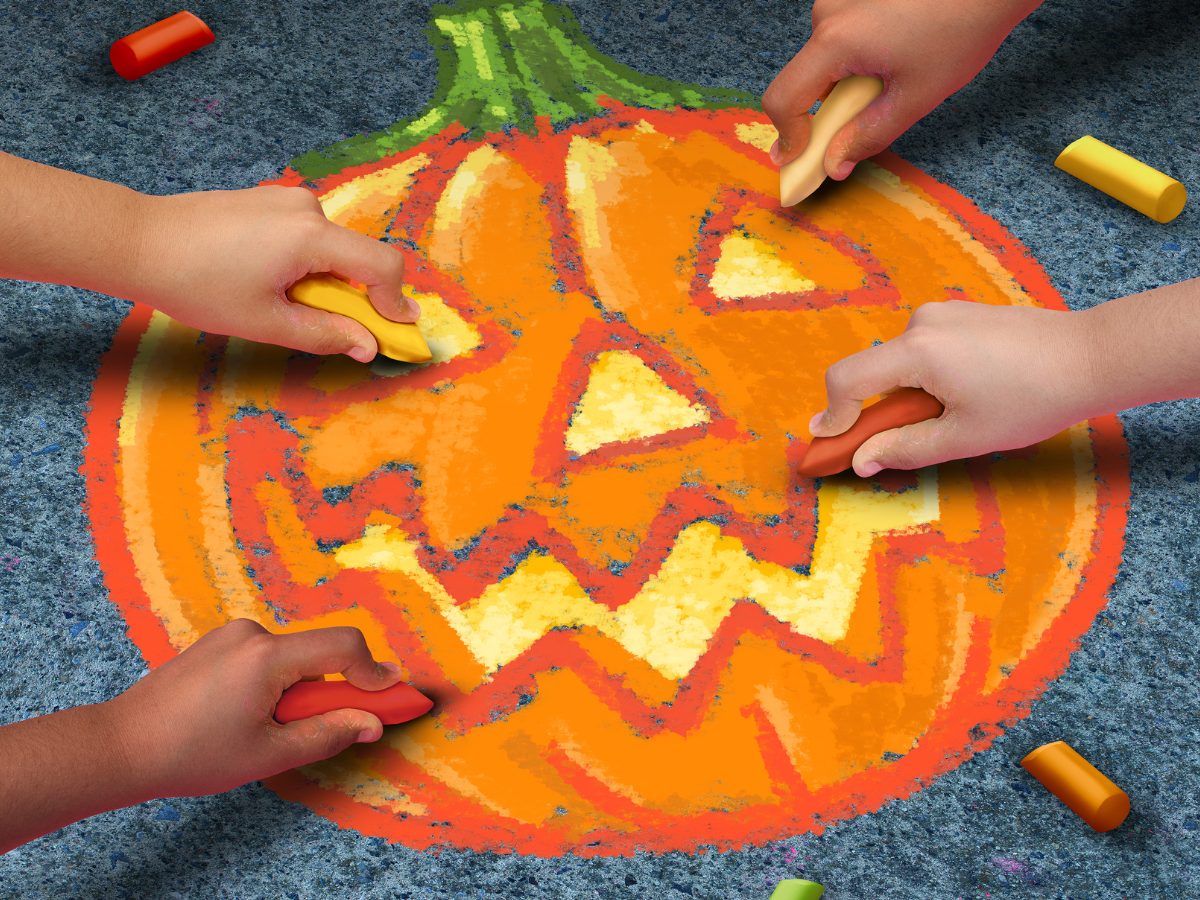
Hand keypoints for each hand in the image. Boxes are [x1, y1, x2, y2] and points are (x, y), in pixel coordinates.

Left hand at [106, 620, 405, 798]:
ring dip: (301, 688)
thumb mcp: (268, 754)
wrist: (119, 746)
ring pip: (294, 657)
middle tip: (339, 724)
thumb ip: (328, 734)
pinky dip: (278, 682)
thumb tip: (371, 723)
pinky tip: (249, 716)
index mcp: (266, 657)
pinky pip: (269, 657)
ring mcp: (232, 635)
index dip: (375, 672)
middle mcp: (252, 634)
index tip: (396, 695)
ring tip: (270, 728)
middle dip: (334, 688)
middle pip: (320, 653)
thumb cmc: (189, 754)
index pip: (343, 647)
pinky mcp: (219, 643)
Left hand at [130, 186, 417, 361]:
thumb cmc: (196, 283)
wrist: (138, 240)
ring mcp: (288, 200)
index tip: (395, 331)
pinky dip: (307, 263)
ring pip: (333, 248)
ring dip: (326, 279)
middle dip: (355, 295)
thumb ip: (326, 334)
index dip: (396, 303)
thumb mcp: (266, 322)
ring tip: (280, 300)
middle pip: (359, 257)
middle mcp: (308, 208)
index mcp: (311, 236)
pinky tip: (266, 278)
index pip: (383, 266)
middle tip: (327, 326)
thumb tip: (368, 346)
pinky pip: (309, 236)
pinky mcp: (271, 200)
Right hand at [762, 0, 1041, 178]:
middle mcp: (827, 14)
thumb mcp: (915, 97)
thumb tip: (833, 166)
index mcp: (836, 41)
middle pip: (804, 81)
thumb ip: (867, 136)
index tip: (801, 160)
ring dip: (847, 82)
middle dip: (830, 108)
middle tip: (873, 112)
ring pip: (823, 62)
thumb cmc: (961, 27)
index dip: (787, 137)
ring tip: (896, 74)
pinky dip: (857, 59)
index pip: (783, 99)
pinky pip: (838, 40)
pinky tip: (895, 52)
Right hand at [809, 300, 1098, 474]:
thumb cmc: (1032, 399)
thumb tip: (861, 461)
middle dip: (878, 409)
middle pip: (874, 371)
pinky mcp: (961, 312)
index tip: (829, 444)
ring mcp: (943, 312)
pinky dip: (926, 375)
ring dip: (907, 392)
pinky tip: (969, 392)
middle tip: (899, 442)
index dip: (832, 416)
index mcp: (917, 351)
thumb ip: (904, 449)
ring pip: (900, 361)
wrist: (1091, 356)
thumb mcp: (964, 437)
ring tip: (954, 414)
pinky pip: (924, 348)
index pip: (846, 380)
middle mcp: (922, 322)